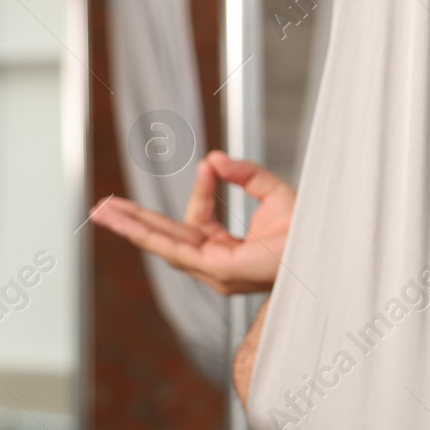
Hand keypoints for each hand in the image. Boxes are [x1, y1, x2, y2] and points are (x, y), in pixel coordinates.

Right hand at [90, 152, 294, 294]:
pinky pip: (176, 250)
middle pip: (166, 240)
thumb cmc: (309, 230)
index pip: (198, 222)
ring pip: (163, 246)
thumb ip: (244, 174)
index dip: (201, 192)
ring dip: (130, 227)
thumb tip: (215, 157)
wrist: (329, 246)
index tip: (211, 166)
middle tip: (103, 207)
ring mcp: (216, 272)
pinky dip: (148, 235)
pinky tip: (126, 223)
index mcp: (228, 250)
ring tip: (100, 212)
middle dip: (133, 222)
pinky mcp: (219, 271)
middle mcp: (217, 265)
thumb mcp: (274, 193)